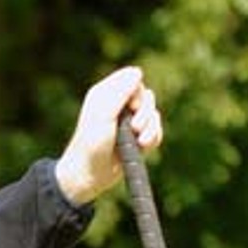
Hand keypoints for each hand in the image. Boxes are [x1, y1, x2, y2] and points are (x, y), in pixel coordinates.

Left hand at [54, 65, 162, 204]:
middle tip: (135, 127)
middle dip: (146, 112)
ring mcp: (129, 123)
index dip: (137, 91)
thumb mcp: (103, 114)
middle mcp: (118, 105)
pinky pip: (157, 131)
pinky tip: (143, 148)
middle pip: (147, 96)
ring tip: (140, 142)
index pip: (133, 78)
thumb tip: (137, 72)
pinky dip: (153, 139)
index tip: (130, 106)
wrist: (90, 175)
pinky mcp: (137, 139)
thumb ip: (120, 92)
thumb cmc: (91, 144)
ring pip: (154, 114)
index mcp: (106, 94)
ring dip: (151, 128)